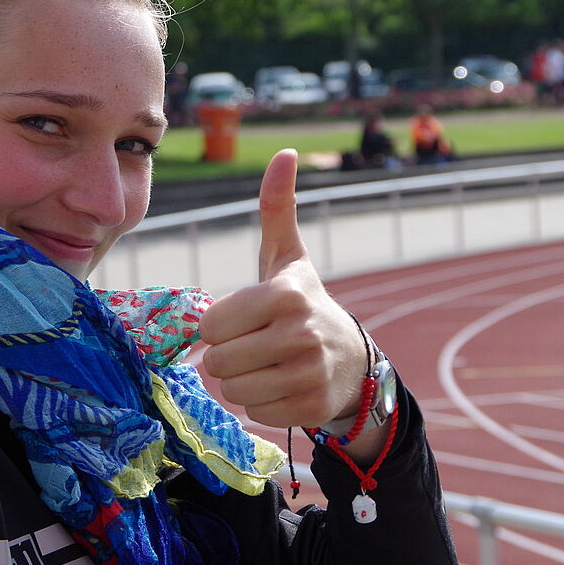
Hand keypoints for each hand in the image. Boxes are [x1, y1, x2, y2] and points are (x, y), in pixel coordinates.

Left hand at [199, 149, 367, 433]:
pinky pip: (254, 411)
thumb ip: (277, 207)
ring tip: (265, 365)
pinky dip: (261, 403)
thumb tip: (284, 153)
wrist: (352, 360)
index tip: (242, 321)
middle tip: (253, 345)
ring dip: (241, 381)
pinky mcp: (310, 407)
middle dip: (227, 356)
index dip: (219, 326)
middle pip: (218, 361)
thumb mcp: (287, 258)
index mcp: (284, 295)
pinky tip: (282, 385)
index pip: (211, 325)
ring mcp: (308, 374)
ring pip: (232, 390)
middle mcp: (299, 334)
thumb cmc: (303, 304)